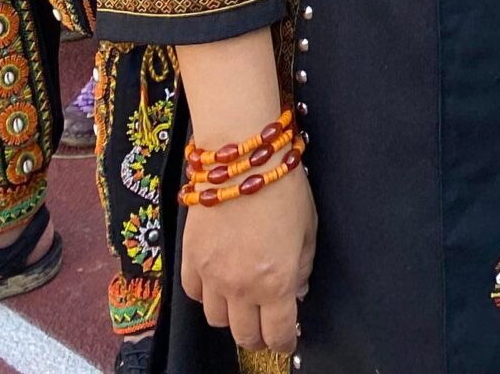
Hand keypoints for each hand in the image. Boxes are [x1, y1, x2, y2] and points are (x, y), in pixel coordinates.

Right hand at [180, 164, 315, 354]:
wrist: (243, 156)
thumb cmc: (283, 186)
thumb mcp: (309, 227)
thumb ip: (303, 266)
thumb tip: (297, 290)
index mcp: (276, 283)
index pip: (277, 334)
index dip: (284, 342)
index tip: (286, 339)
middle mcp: (242, 288)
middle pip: (244, 335)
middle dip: (258, 335)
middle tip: (264, 323)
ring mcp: (212, 276)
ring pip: (216, 320)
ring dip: (230, 315)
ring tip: (240, 300)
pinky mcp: (190, 259)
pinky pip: (193, 294)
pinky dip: (205, 294)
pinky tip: (216, 280)